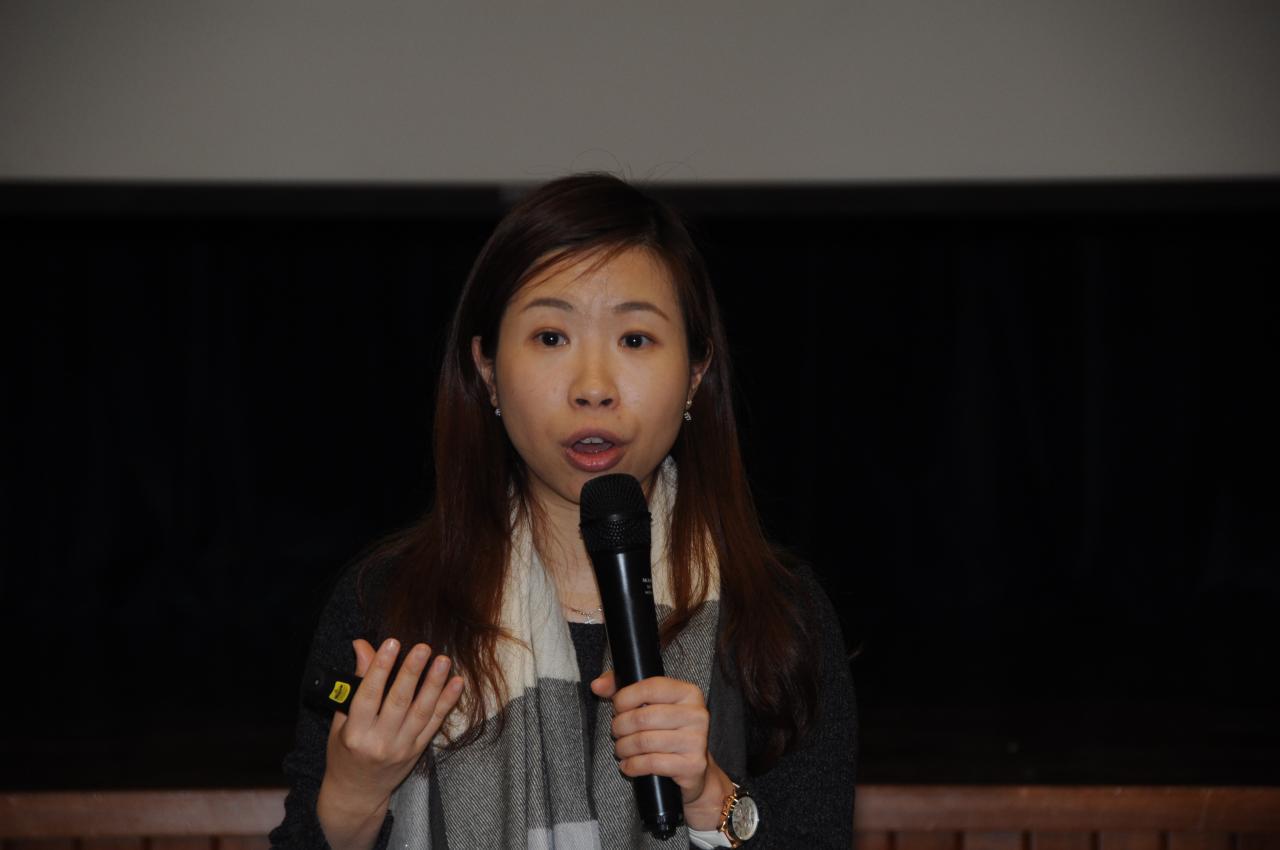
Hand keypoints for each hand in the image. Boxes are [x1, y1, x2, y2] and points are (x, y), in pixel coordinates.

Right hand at [317, 638, 463, 848]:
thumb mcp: (341, 721)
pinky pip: (434, 723)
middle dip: (412, 672)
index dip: (380, 668)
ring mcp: (401, 748)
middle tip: (422, 648)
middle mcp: (379, 742)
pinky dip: (447, 702)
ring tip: (442, 660)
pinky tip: (456, 683)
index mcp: (354, 733)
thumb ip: (356, 683)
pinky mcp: (417, 751)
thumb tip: (362, 646)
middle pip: (399, 702)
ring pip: (421, 712)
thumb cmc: (345, 753)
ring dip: (434, 684)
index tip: (391, 643)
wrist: (357, 793)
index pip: (368, 696)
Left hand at [590, 671, 733, 830]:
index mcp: (689, 693)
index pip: (650, 687)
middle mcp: (697, 714)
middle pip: (643, 717)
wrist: (694, 770)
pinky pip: (652, 763)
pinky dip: (632, 766)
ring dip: (624, 748)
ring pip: (644, 742)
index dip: (625, 698)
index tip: (617, 708)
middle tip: (616, 732)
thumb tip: (597, 685)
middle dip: (620, 727)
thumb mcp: (649, 705)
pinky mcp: (693, 765)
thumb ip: (621, 688)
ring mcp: (697, 741)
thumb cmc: (667, 732)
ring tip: (621, 749)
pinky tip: (628, 766)